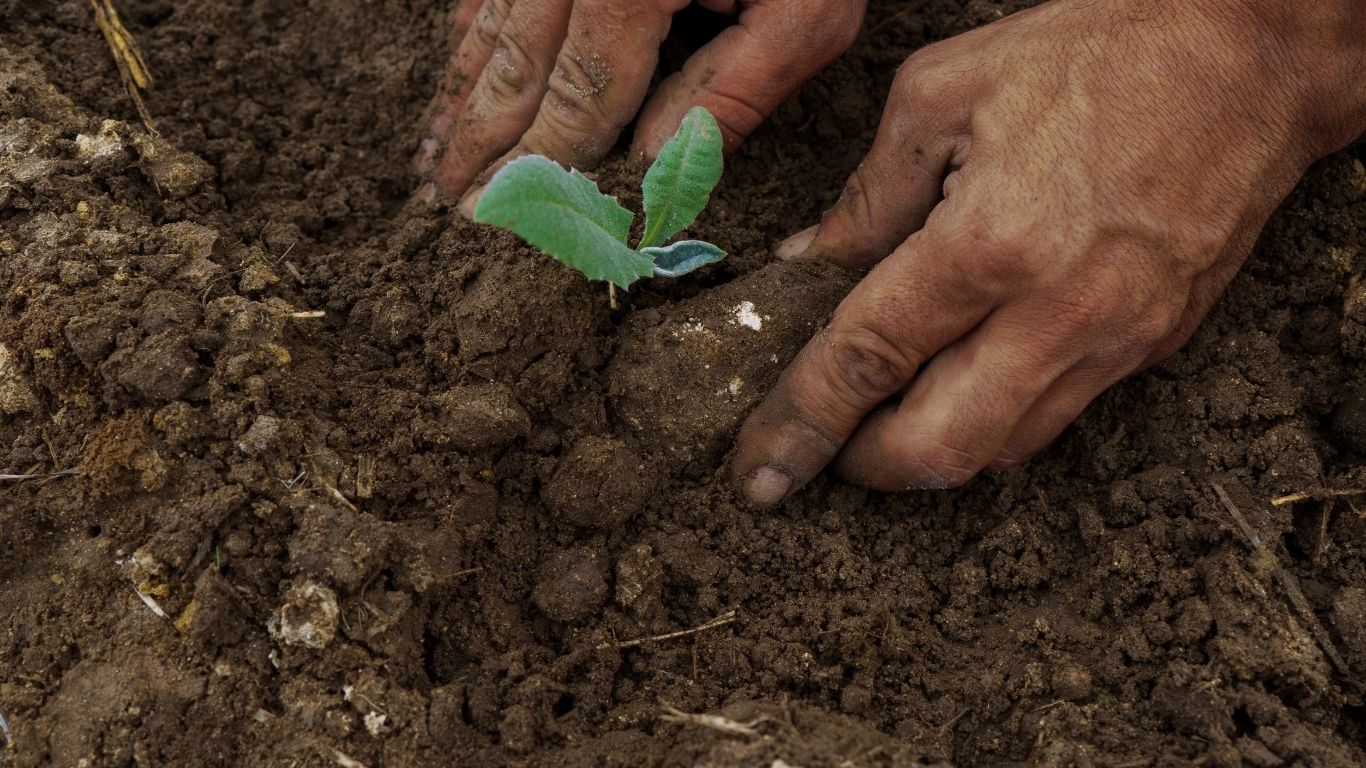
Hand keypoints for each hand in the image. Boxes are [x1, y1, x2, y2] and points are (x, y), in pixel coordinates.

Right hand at [413, 0, 865, 210]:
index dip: (547, 163)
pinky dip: (468, 33)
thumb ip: (735, 90)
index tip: (512, 219)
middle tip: (448, 207)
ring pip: (488, 22)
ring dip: (458, 96)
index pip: (581, 95)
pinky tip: (455, 70)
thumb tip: (655, 170)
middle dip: (482, 143)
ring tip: (431, 159)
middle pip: (516, 65)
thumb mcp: (805, 8)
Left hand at [733, 0, 1365, 503]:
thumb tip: (809, 270)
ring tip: (882, 414)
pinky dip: (989, 423)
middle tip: (822, 441)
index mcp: (989, 241)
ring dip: (926, 452)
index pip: (869, 360)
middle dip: (862, 466)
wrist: (1253, 59)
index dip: (801, 425)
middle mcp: (1056, 312)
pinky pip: (1054, 420)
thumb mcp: (945, 93)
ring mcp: (1114, 340)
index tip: (760, 468)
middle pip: (937, 449)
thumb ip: (867, 197)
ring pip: (998, 452)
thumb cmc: (1100, 53)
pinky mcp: (1151, 347)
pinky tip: (958, 383)